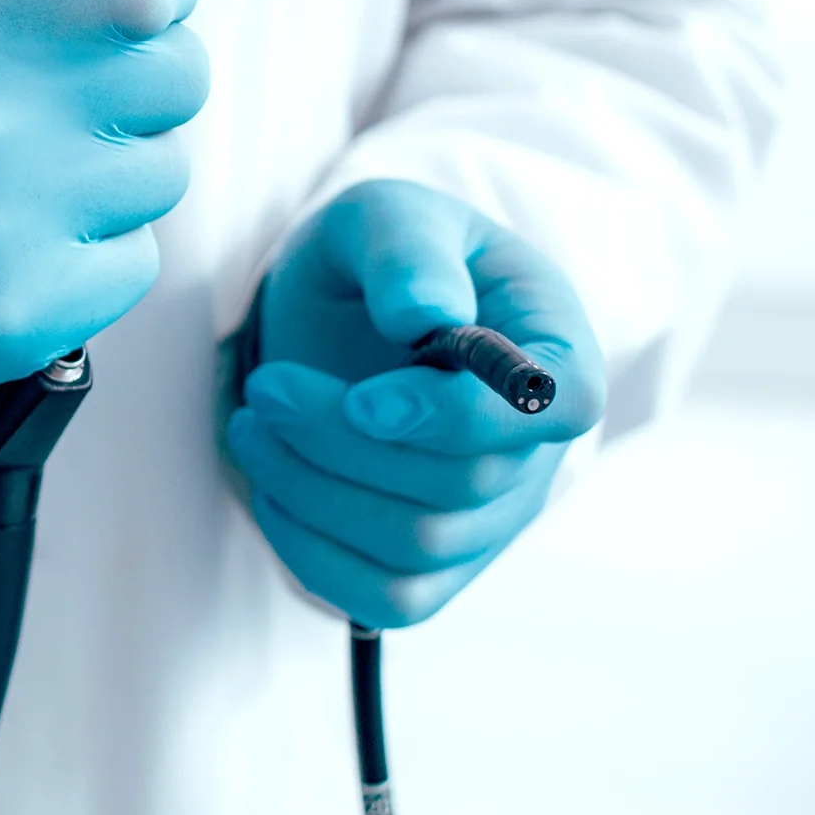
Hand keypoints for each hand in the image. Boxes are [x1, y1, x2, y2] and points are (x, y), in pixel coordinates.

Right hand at [0, 0, 210, 401]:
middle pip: (177, 79)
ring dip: (112, 154)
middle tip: (60, 66)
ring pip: (158, 175)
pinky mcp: (20, 314)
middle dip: (130, 62)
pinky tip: (17, 219)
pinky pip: (128, 265)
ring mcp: (18, 233)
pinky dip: (91, 243)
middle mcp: (4, 135)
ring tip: (29, 145)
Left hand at [227, 179, 604, 626]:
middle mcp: (538, 445)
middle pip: (463, 481)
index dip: (463, 417)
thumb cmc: (381, 258)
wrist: (347, 313)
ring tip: (255, 422)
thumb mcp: (386, 216)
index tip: (366, 400)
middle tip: (265, 389)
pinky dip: (311, 549)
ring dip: (311, 488)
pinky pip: (385, 598)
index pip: (558, 405)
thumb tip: (424, 315)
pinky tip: (274, 483)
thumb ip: (407, 251)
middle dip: (341, 440)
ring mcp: (493, 514)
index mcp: (553, 345)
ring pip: (417, 543)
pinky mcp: (436, 564)